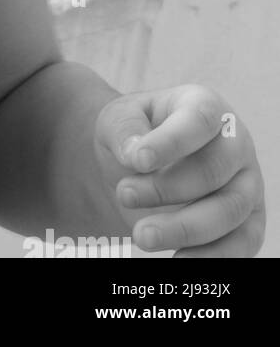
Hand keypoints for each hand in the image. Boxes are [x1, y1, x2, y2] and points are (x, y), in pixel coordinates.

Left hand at [95, 85, 265, 255]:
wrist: (142, 163)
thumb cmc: (134, 132)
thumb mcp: (118, 118)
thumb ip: (125, 129)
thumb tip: (135, 154)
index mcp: (206, 106)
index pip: (198, 120)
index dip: (170, 142)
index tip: (137, 161)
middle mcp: (236, 143)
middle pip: (213, 170)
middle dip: (166, 189)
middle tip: (124, 195)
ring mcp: (248, 183)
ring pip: (230, 210)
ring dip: (184, 228)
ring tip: (140, 236)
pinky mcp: (250, 221)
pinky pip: (242, 245)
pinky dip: (210, 257)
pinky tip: (175, 260)